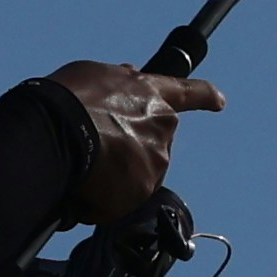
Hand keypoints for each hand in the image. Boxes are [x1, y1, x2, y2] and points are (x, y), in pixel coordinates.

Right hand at [37, 62, 223, 220]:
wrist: (56, 131)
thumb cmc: (68, 99)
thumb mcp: (94, 76)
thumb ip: (118, 83)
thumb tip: (128, 78)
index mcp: (151, 93)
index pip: (187, 92)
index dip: (204, 96)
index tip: (219, 101)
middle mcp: (162, 124)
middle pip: (152, 144)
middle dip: (129, 151)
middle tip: (94, 151)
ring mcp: (155, 159)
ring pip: (136, 175)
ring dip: (114, 177)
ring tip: (81, 167)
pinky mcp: (143, 189)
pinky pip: (121, 200)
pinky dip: (102, 199)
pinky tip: (81, 186)